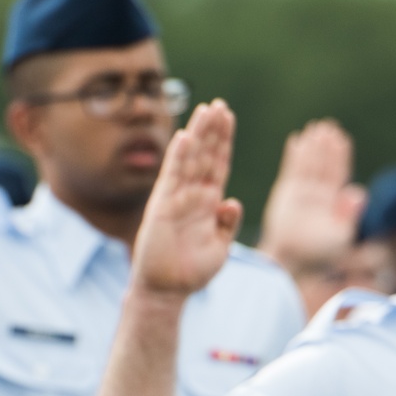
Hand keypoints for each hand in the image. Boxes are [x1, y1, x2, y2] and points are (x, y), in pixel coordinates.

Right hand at [132, 100, 242, 297]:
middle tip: (219, 105)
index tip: (228, 117)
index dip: (224, 141)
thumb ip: (228, 224)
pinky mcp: (163, 205)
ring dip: (198, 135)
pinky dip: (178, 156)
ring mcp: (177, 198)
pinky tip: (185, 137)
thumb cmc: (193, 271)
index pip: (218, 164)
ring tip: (206, 110)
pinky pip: (172, 176)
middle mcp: (193, 195)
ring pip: (190, 160)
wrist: (168, 289)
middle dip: (213, 130)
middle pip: (205, 155)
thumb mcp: (220, 247)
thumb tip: (233, 202)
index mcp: (209, 202)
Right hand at [256, 120, 365, 274]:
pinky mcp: (285, 192)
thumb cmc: (317, 253)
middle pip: (324, 164)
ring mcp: (301, 192)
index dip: (341, 156)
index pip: (339, 173)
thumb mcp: (341, 235)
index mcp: (332, 202)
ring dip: (312, 145)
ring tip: (314, 127)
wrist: (291, 258)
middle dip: (326, 146)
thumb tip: (358, 190)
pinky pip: (290, 169)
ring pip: (308, 163)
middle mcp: (317, 194)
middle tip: (329, 126)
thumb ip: (349, 213)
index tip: (343, 138)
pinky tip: (296, 139)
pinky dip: (293, 155)